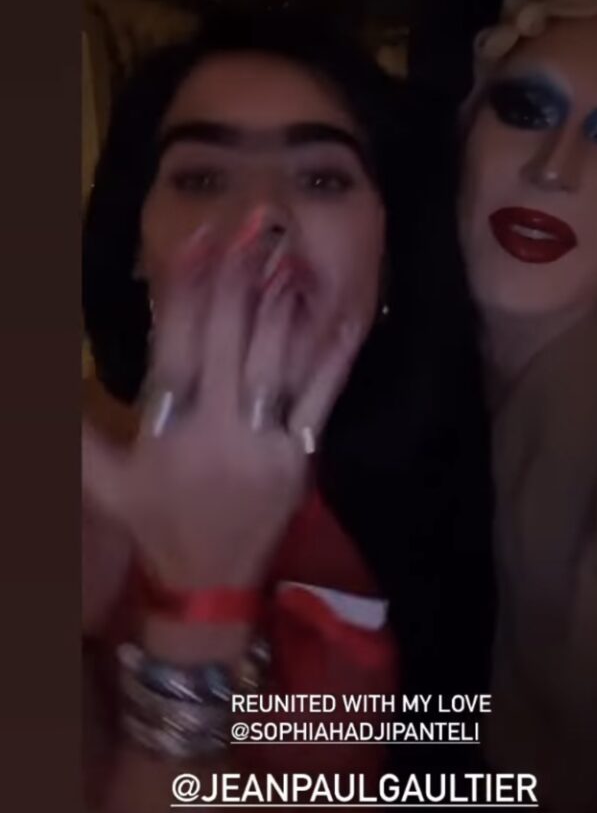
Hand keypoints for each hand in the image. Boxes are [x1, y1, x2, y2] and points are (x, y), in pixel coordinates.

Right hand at [82, 231, 360, 591]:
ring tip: (287, 250)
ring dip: (282, 303)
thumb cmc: (152, 524)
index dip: (185, 289)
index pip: (176, 346)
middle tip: (250, 223)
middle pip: (230, 341)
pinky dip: (332, 354)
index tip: (195, 240)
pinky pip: (321, 398)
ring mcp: (266, 443)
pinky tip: (343, 313)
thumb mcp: (101, 481)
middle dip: (239, 279)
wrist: (208, 589)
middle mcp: (219, 431)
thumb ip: (71, 431)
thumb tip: (38, 371)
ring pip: (277, 361)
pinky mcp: (301, 456)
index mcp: (169, 433)